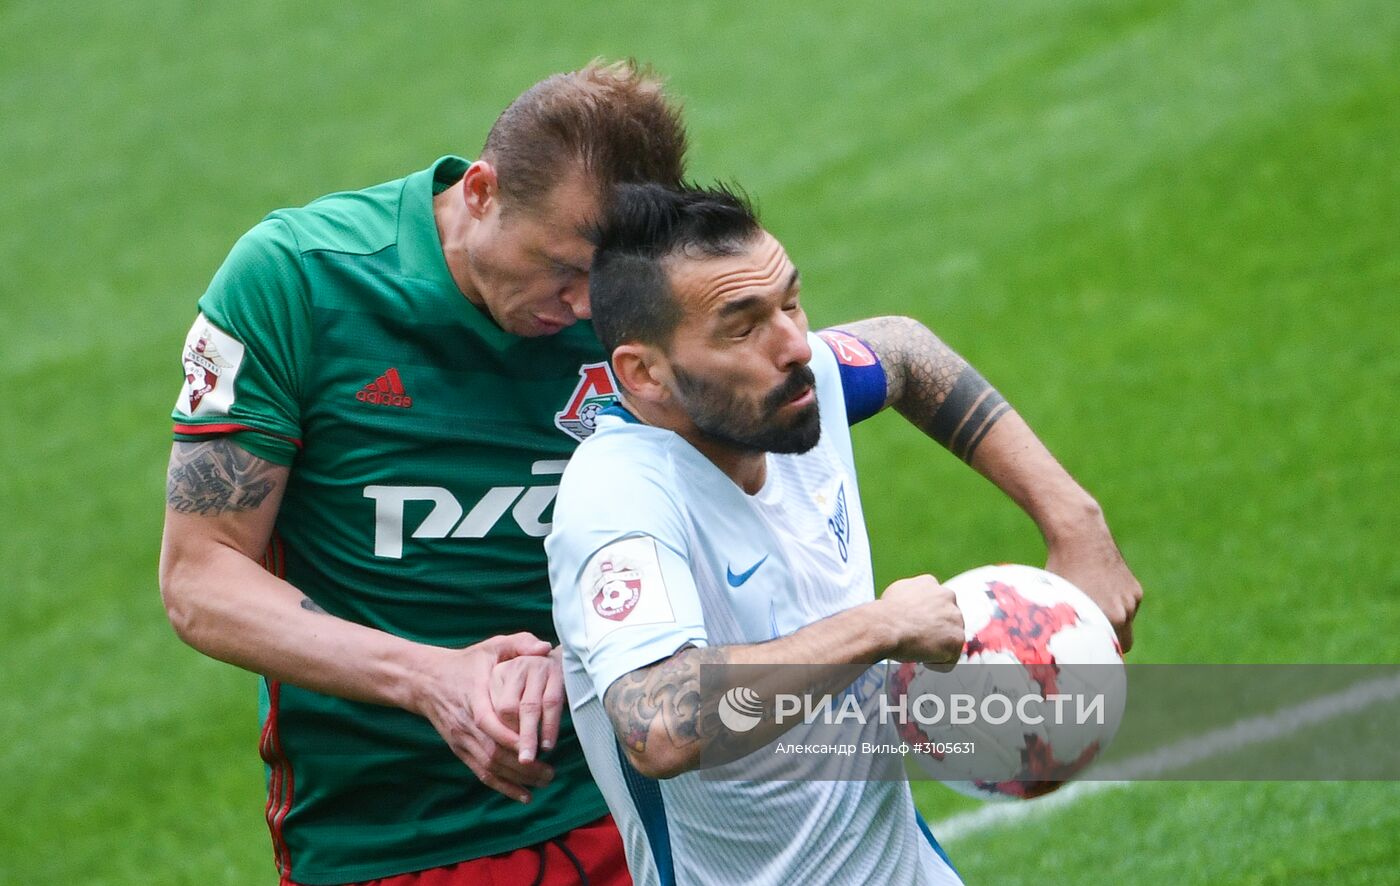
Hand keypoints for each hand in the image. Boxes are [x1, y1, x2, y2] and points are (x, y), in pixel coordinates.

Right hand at [412, 632, 555, 803]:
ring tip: (544, 783)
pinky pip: (481, 772)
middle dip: (521, 766)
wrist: (427, 680)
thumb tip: (544, 647)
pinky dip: (502, 786)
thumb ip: (519, 643)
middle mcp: (466, 723)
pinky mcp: (460, 750)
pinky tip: (524, 795)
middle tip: (550, 773)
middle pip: (492, 751)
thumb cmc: (466, 663)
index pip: (489, 722)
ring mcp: (462, 739)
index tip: (534, 748)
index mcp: (474, 696)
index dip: (509, 738)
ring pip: (488, 765)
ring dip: (516, 779)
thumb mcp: (491, 646)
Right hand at [878, 575, 965, 664]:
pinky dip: (935, 663)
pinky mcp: (957, 639)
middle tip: (915, 639)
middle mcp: (947, 596)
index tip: (914, 626)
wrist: (885, 626)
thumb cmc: (884, 614)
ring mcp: (955, 618)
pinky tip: (921, 658)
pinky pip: (949, 660)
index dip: (923, 617)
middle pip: (946, 619)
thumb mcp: (894, 594)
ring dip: (935, 647)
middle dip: (934, 631)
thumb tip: (908, 606)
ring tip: (915, 648)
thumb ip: (909, 597)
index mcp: (930, 583)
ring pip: (949, 639)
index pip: (934, 602)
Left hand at [1046, 529, 1142, 652]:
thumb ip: (1062, 624)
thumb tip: (1050, 642)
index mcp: (1108, 618)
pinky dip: (1116, 605)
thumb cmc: (1060, 570)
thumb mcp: (1057, 600)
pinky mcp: (1135, 589)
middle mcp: (1124, 612)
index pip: (1112, 651)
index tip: (1093, 654)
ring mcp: (1132, 600)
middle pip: (1124, 642)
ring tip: (1090, 606)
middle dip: (1110, 642)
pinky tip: (1098, 592)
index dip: (1102, 654)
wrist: (1081, 538)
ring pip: (1125, 623)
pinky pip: (1127, 607)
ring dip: (1112, 621)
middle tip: (1092, 637)